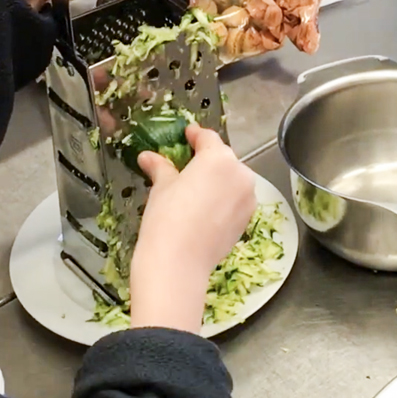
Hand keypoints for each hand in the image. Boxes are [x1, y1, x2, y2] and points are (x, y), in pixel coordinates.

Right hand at [130, 126, 256, 332]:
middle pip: (223, 159)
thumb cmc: (167, 218)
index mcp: (219, 159)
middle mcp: (241, 174)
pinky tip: (204, 209)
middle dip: (206, 160)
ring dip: (217, 180)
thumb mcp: (162, 187)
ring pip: (232, 180)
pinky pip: (236, 200)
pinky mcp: (248, 219)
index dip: (195, 135)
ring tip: (195, 189)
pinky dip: (223, 199)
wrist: (179, 263)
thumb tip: (148, 157)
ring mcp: (248, 198)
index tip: (187, 134)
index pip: (208, 139)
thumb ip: (161, 167)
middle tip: (186, 164)